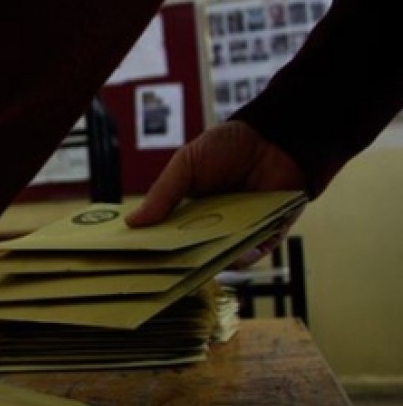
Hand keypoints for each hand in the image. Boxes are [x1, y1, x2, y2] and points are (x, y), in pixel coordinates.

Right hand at [126, 121, 305, 264]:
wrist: (272, 137)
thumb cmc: (228, 146)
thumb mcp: (185, 164)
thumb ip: (162, 194)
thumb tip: (132, 222)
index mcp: (188, 210)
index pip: (167, 236)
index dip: (154, 247)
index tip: (137, 257)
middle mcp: (213, 225)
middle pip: (193, 253)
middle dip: (180, 261)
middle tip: (167, 268)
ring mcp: (239, 230)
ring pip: (222, 258)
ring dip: (213, 261)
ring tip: (204, 259)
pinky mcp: (267, 233)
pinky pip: (254, 253)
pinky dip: (245, 256)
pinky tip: (237, 252)